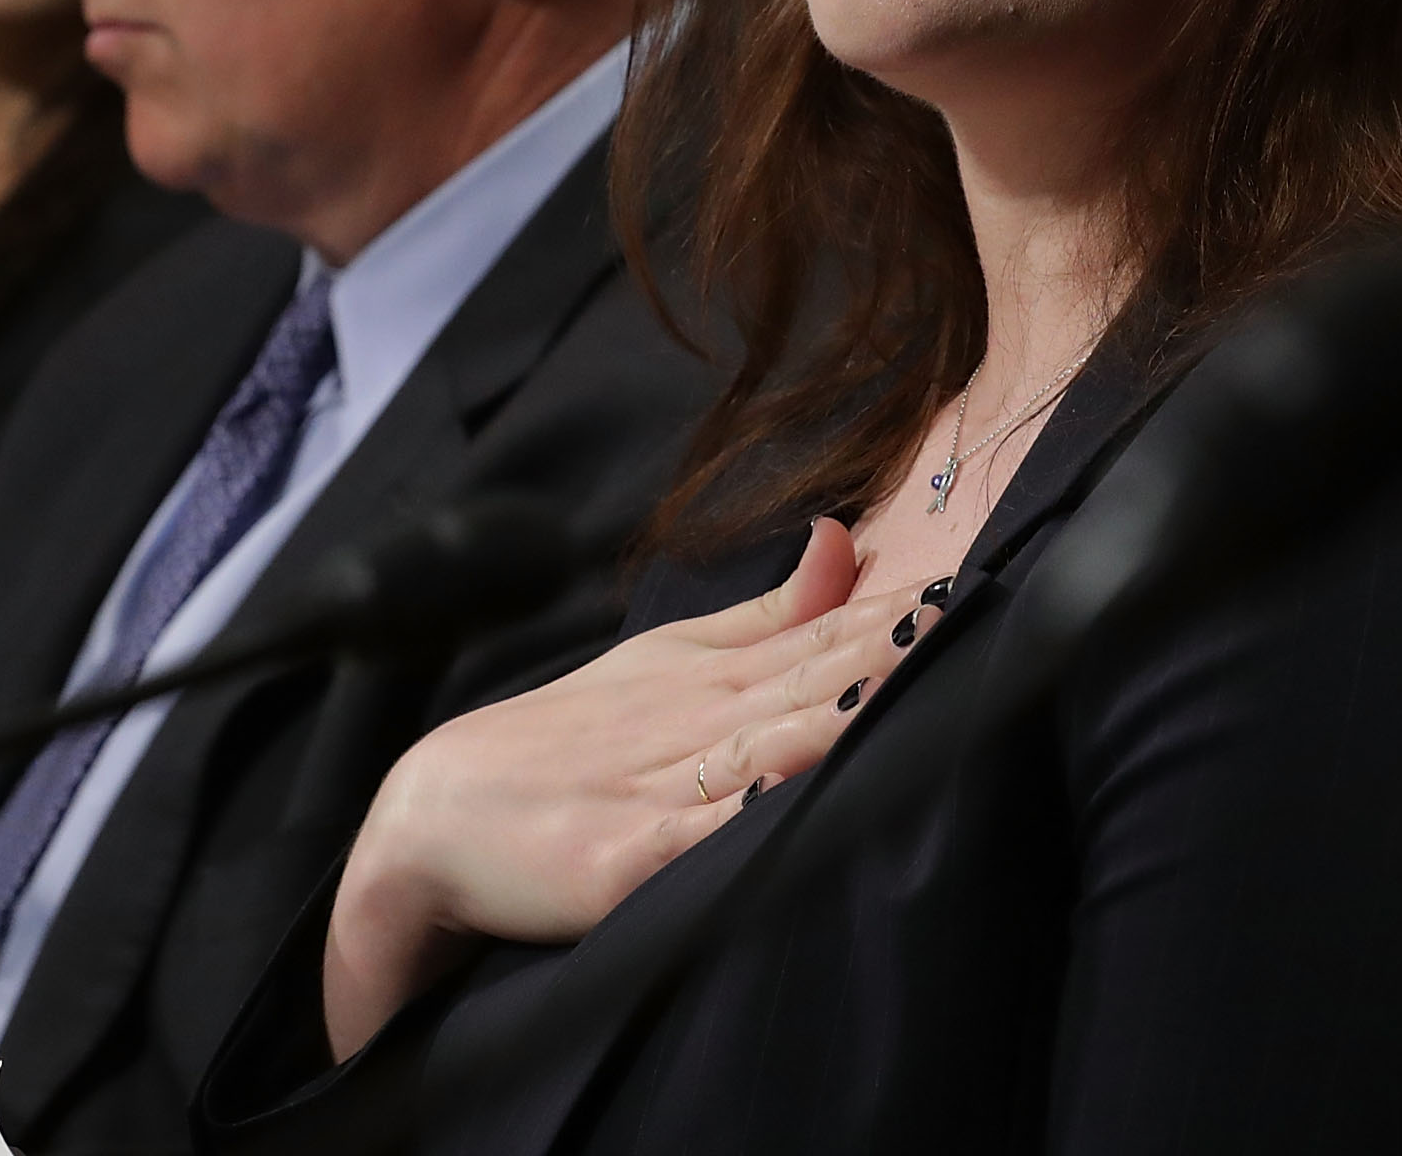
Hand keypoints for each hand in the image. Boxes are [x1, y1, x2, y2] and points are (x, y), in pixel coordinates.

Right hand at [321, 520, 941, 1056]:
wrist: (429, 825)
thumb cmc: (561, 745)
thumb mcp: (664, 660)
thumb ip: (764, 614)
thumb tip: (844, 538)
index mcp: (709, 675)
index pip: (821, 636)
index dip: (894, 613)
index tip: (972, 581)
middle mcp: (693, 723)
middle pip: (808, 680)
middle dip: (888, 651)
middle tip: (968, 617)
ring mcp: (658, 791)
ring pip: (767, 745)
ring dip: (838, 712)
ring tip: (906, 682)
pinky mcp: (623, 862)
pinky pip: (698, 838)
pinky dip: (747, 813)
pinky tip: (795, 791)